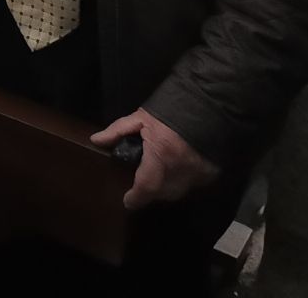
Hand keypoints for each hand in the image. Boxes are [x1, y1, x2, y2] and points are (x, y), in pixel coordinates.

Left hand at [91, 109, 220, 208]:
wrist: (205, 106)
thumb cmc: (168, 112)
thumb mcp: (140, 118)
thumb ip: (117, 131)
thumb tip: (96, 140)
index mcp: (161, 154)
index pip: (146, 186)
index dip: (136, 197)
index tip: (127, 202)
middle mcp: (181, 169)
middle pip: (162, 192)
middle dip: (150, 192)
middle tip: (141, 186)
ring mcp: (199, 173)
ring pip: (178, 192)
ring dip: (165, 189)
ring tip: (157, 178)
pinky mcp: (211, 173)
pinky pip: (193, 185)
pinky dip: (182, 182)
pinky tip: (175, 172)